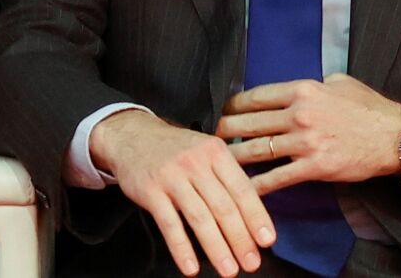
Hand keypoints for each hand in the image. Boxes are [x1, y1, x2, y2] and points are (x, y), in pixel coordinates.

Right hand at [89, 110, 273, 277]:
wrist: (133, 135)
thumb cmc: (178, 149)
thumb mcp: (207, 151)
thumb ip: (227, 177)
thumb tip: (253, 212)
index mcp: (217, 153)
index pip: (243, 189)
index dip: (257, 217)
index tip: (267, 240)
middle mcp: (197, 163)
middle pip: (224, 207)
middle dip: (240, 239)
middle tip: (252, 263)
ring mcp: (172, 177)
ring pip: (200, 218)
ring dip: (217, 248)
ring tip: (229, 270)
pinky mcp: (150, 191)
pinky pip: (169, 224)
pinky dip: (181, 248)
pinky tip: (191, 267)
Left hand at [217, 74, 400, 193]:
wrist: (395, 137)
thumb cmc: (370, 108)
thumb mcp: (341, 82)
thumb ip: (315, 84)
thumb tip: (297, 91)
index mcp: (304, 90)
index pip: (256, 96)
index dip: (234, 105)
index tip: (223, 111)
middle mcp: (300, 114)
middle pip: (249, 123)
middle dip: (224, 130)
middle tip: (211, 137)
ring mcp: (305, 142)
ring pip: (256, 151)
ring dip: (233, 157)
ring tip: (219, 162)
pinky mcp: (313, 167)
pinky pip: (276, 178)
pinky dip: (255, 185)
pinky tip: (241, 189)